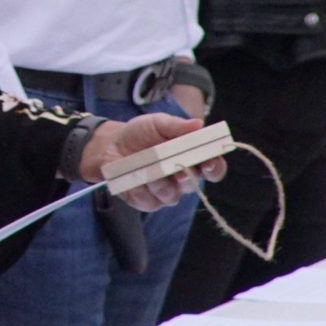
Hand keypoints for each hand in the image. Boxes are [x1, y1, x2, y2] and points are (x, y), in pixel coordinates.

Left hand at [78, 112, 228, 212]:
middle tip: (180, 169)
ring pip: (171, 196)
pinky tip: (134, 180)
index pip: (212, 168)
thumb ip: (177, 126)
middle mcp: (181, 179)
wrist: (111, 144)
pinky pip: (149, 202)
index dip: (215, 166)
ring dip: (161, 183)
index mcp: (191, 159)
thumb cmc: (140, 133)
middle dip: (188, 177)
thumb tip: (199, 124)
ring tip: (149, 170)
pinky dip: (141, 190)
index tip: (210, 160)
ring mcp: (164, 192)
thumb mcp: (157, 123)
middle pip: (194, 185)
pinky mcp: (146, 202)